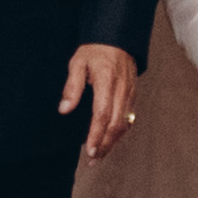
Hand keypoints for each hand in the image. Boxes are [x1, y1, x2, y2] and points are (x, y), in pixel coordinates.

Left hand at [62, 43, 138, 160]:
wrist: (118, 38)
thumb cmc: (96, 50)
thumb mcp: (77, 62)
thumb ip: (72, 87)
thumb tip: (64, 109)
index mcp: (107, 80)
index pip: (102, 113)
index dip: (96, 134)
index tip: (88, 150)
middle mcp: (121, 89)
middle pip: (115, 124)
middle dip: (104, 144)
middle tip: (92, 159)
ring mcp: (130, 94)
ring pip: (124, 124)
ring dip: (112, 142)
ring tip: (99, 155)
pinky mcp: (133, 96)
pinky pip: (129, 119)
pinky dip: (119, 133)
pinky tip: (109, 141)